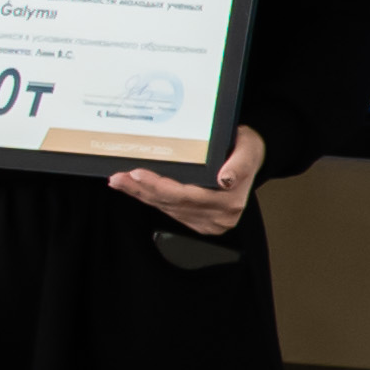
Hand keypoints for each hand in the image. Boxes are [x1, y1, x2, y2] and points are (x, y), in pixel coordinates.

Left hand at [113, 124, 267, 238]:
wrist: (247, 158)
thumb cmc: (245, 150)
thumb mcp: (249, 148)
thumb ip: (240, 164)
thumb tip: (225, 178)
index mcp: (230, 202)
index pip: (187, 196)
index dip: (161, 186)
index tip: (140, 174)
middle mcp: (218, 217)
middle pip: (172, 203)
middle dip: (142, 189)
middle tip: (120, 177)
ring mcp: (206, 221)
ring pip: (165, 207)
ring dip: (140, 194)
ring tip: (120, 180)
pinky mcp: (195, 219)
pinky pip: (166, 208)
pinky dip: (147, 197)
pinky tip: (133, 188)